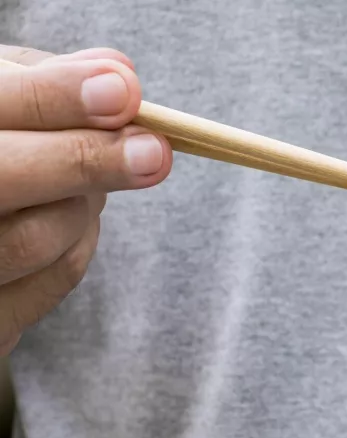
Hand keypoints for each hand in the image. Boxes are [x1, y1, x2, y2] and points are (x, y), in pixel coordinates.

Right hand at [0, 45, 172, 354]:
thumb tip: (119, 76)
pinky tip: (73, 214)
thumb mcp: (0, 98)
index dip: (54, 98)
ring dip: (89, 201)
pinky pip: (57, 277)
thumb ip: (48, 82)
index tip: (124, 91)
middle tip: (156, 152)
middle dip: (88, 161)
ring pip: (41, 236)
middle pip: (4, 178)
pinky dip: (82, 239)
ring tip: (99, 169)